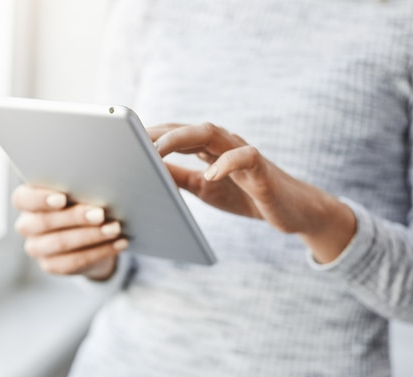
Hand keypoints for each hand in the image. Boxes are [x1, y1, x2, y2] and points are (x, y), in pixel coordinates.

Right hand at [11, 185, 127, 279]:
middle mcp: (26, 225)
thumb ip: (78, 189)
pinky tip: (119, 242)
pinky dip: (101, 251)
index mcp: (26, 201)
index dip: (40, 199)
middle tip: (100, 214)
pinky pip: (76, 261)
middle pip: (45, 221)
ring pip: (62, 243)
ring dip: (92, 235)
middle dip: (75, 217)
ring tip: (115, 228)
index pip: (23, 199)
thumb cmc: (79, 203)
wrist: (86, 236)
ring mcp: (37, 248)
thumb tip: (99, 186)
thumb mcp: (76, 192)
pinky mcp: (51, 266)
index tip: (62, 198)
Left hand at [149, 123, 355, 263]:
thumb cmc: (244, 195)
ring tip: (159, 150)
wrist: (289, 211)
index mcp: (208, 148)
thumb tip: (145, 171)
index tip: (123, 140)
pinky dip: (226, 163)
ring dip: (183, 139)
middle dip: (160, 132)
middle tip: (133, 141)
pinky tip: (209, 174)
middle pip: (188, 128)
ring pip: (212, 134)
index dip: (151, 135)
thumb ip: (178, 177)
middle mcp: (224, 144)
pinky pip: (245, 157)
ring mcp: (243, 153)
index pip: (176, 133)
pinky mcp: (262, 169)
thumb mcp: (203, 187)